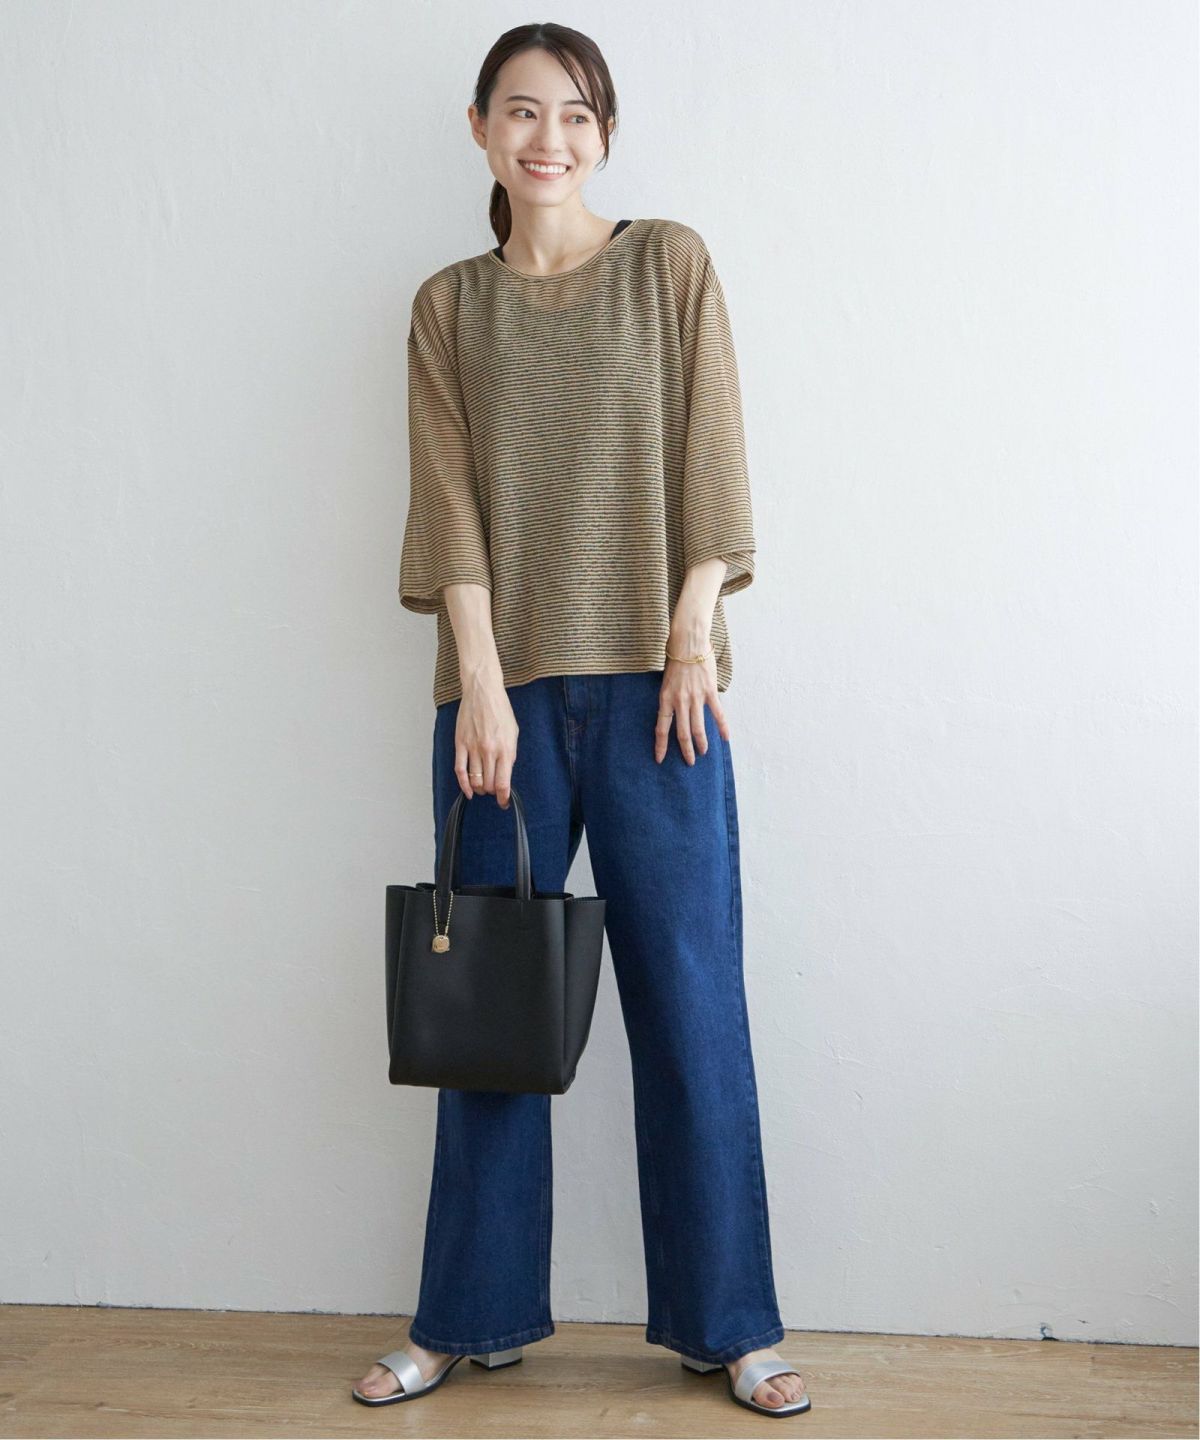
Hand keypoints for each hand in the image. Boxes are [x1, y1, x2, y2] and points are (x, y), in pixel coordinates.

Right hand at [455, 674, 517, 806]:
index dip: (503, 797)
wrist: (483, 692)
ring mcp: (473, 748)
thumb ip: (510, 753)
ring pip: (475, 780)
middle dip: (492, 792)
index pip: (503, 782)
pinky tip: (468, 791)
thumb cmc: (500, 710)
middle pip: (489, 784)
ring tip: (482, 788)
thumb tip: (506, 771)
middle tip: (493, 791)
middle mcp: (489, 751)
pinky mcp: (460, 744)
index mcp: (505, 748)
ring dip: (479, 789)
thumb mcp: (513, 732)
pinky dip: (463, 784)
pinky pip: (460, 770)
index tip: (503, 802)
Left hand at [655, 649, 730, 763]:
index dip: (661, 746)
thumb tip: (675, 712)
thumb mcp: (666, 681)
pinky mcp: (709, 692)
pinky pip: (717, 714)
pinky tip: (725, 738)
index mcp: (665, 699)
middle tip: (689, 762)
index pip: (661, 728)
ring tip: (703, 753)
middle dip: (686, 750)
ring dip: (701, 743)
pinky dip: (722, 727)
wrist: (689, 643)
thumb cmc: (676, 659)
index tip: (660, 759)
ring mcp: (695, 698)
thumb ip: (671, 698)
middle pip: (682, 733)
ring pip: (698, 728)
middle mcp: (680, 702)